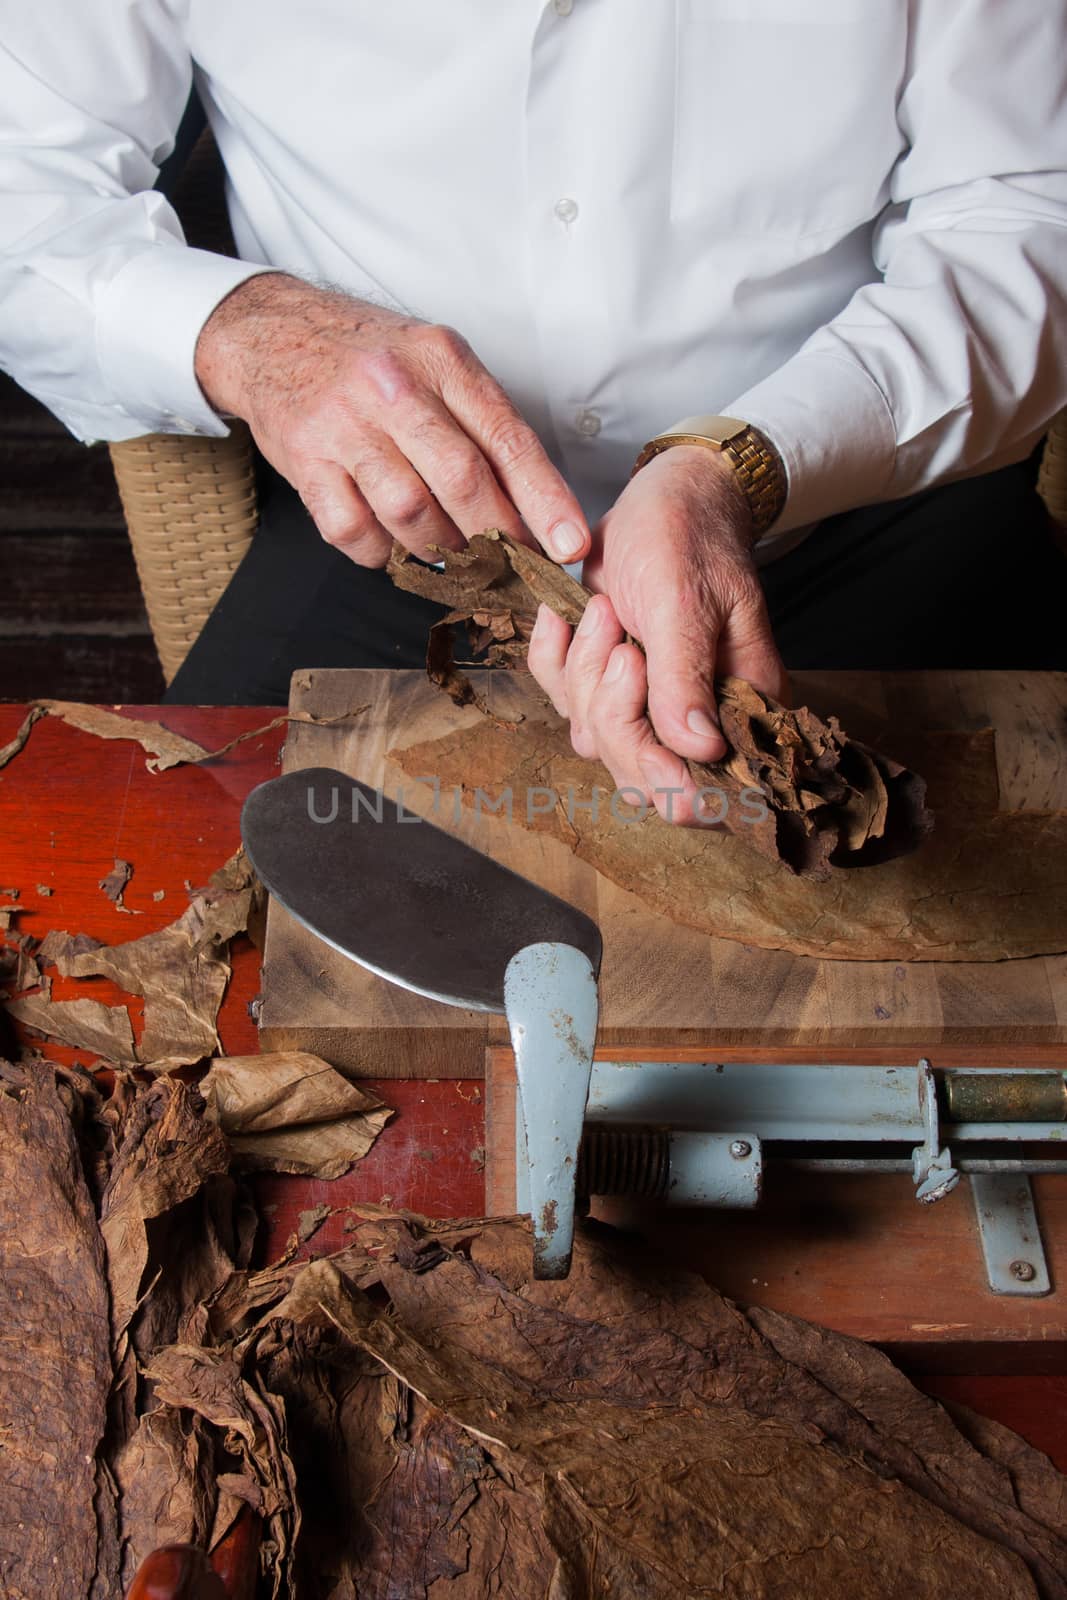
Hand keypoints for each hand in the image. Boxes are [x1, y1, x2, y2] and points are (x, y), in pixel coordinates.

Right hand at [194, 275, 590, 567]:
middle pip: (461, 480)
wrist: (271, 333)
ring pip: (409, 511)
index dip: (545, 499)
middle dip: (497, 537)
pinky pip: (352, 530)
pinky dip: (381, 552)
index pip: (507, 438)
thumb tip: (534, 506)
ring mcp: (344, 425)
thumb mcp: (434, 360)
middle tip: (514, 566)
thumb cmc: (368, 357)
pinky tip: (391, 542)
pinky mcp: (305, 461)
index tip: (570, 545)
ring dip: (440, 548)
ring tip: (452, 552)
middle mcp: (393, 387)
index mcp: (441, 359)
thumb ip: (480, 420)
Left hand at [527, 445, 787, 824]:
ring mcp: (645, 709)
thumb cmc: (690, 538)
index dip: (663, 773)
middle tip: (624, 643)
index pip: (702, 792)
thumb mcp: (687, 600)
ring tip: (605, 610)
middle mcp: (694, 725)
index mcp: (739, 711)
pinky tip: (567, 615)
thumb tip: (701, 750)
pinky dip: (552, 657)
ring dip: (583, 675)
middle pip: (637, 776)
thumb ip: (686, 677)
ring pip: (592, 738)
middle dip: (612, 710)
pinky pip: (559, 698)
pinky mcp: (603, 686)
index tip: (640, 695)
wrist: (666, 498)